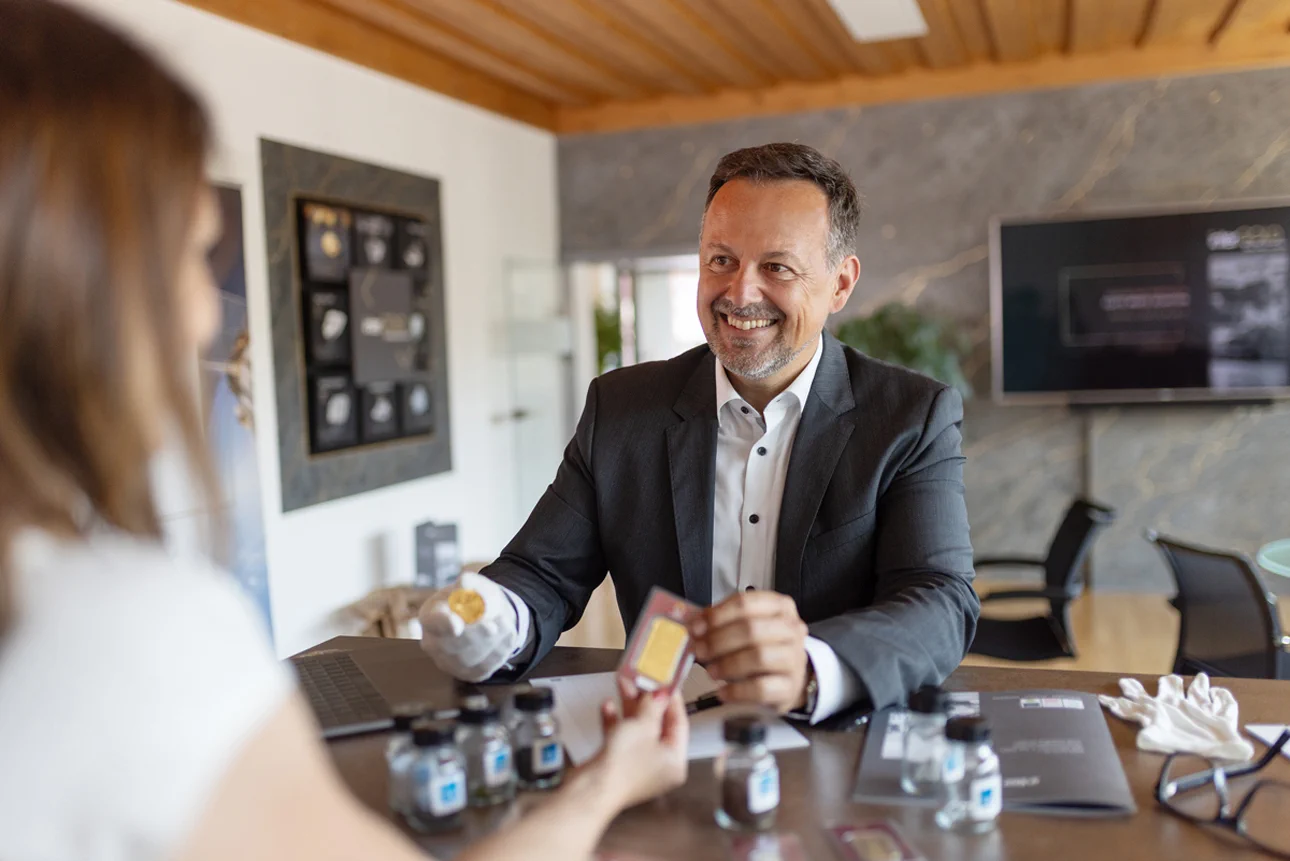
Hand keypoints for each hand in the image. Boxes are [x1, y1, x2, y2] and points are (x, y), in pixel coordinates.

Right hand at [417, 572, 520, 681]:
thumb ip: (470, 583)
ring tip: (504, 624)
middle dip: (476, 635)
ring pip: (470, 658)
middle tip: (493, 626)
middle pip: (451, 644)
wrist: (491, 618)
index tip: (457, 625)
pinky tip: (505, 636)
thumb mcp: (476, 586)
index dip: (443, 623)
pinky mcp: (468, 674)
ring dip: (492, 641)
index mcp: (430, 615)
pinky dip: (499, 651)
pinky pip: (485, 667)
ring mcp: (448, 662)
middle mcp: (433, 643)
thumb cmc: (478, 600)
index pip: (432, 621)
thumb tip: (464, 583)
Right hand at [584, 677, 688, 811]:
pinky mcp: (617, 764)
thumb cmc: (621, 767)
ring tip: (623, 684)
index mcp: (675, 762)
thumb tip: (660, 694)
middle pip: (657, 725)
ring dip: (629, 706)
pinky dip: (615, 721)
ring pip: (637, 729)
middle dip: (646, 700)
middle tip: (642, 680)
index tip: (666, 683)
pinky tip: (607, 707)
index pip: (679, 724)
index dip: (672, 700)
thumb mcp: (643, 726)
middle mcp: (658, 766)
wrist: (590, 789)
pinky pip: (620, 738)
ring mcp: (637, 766)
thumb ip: (653, 707)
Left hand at [691, 590, 809, 713]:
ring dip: (727, 664)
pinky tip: (723, 692)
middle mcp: (791, 629)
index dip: (717, 615)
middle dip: (718, 640)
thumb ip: (721, 622)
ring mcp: (794, 658)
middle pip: (751, 629)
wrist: (790, 677)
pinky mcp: (789, 687)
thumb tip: (693, 624)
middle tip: (698, 650)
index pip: (745, 603)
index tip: (695, 627)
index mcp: (779, 607)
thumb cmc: (765, 647)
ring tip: (711, 671)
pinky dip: (737, 690)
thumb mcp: (747, 627)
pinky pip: (761, 688)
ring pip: (758, 657)